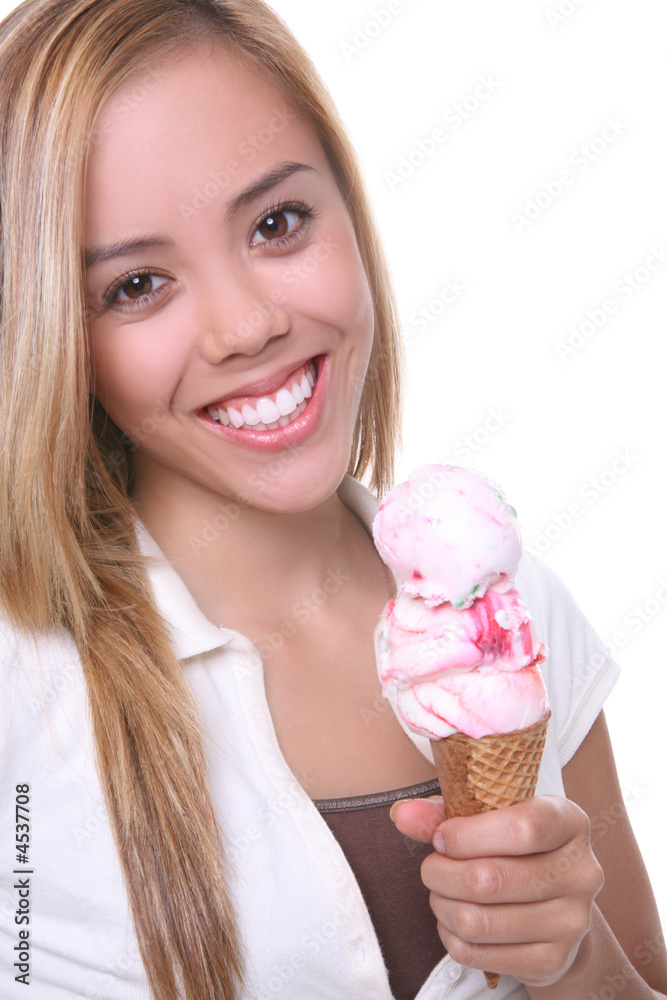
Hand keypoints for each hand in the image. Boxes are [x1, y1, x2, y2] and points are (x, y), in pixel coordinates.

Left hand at [391, 794, 603, 987]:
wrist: (555, 906)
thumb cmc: (514, 848)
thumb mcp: (490, 817)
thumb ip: (445, 812)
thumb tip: (403, 814)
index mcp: (570, 822)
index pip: (524, 827)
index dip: (469, 834)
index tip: (442, 838)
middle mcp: (581, 872)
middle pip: (489, 878)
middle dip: (440, 872)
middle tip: (431, 867)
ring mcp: (570, 922)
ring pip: (476, 920)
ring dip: (441, 904)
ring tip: (440, 891)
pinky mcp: (551, 961)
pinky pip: (476, 952)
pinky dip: (450, 935)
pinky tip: (455, 919)